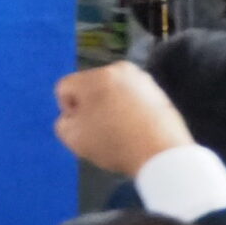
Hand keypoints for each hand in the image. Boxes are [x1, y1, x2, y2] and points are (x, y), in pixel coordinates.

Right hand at [55, 62, 194, 177]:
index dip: (68, 110)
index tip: (81, 127)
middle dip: (91, 106)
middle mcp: (120, 70)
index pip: (66, 87)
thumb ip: (63, 123)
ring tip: (119, 132)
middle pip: (91, 88)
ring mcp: (143, 80)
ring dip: (111, 108)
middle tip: (98, 130)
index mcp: (96, 76)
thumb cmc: (116, 144)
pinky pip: (133, 99)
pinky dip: (130, 111)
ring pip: (113, 93)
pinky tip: (134, 130)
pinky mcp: (160, 93)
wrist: (162, 155)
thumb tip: (72, 117)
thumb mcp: (73, 138)